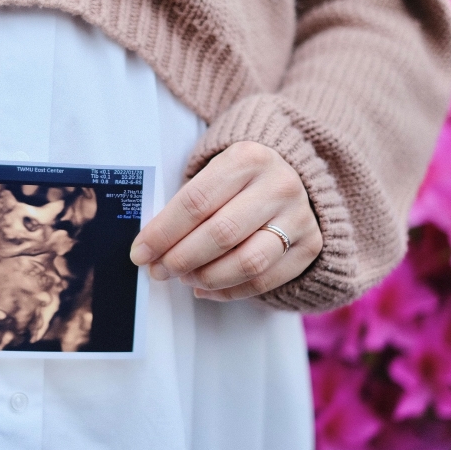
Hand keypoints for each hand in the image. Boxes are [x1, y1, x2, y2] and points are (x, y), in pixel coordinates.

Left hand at [129, 141, 321, 300]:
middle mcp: (278, 185)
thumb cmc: (237, 179)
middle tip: (158, 270)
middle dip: (180, 259)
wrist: (291, 175)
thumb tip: (149, 246)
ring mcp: (299, 216)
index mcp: (247, 158)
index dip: (162, 233)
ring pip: (246, 262)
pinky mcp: (310, 245)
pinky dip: (228, 291)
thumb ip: (186, 203)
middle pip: (220, 234)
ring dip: (205, 277)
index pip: (195, 203)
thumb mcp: (213, 172)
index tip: (140, 253)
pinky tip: (204, 288)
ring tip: (183, 277)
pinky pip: (265, 280)